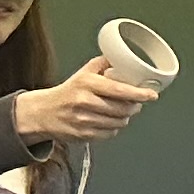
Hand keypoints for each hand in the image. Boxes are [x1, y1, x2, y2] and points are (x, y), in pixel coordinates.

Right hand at [15, 59, 156, 146]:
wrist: (42, 113)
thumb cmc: (66, 93)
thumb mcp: (83, 74)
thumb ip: (103, 64)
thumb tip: (122, 57)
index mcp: (87, 84)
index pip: (119, 90)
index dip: (139, 94)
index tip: (151, 95)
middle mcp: (85, 102)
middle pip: (123, 109)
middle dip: (134, 106)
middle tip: (135, 102)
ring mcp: (84, 121)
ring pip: (118, 122)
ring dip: (125, 117)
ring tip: (120, 111)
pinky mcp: (84, 135)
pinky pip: (110, 134)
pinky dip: (114, 128)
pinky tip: (108, 121)